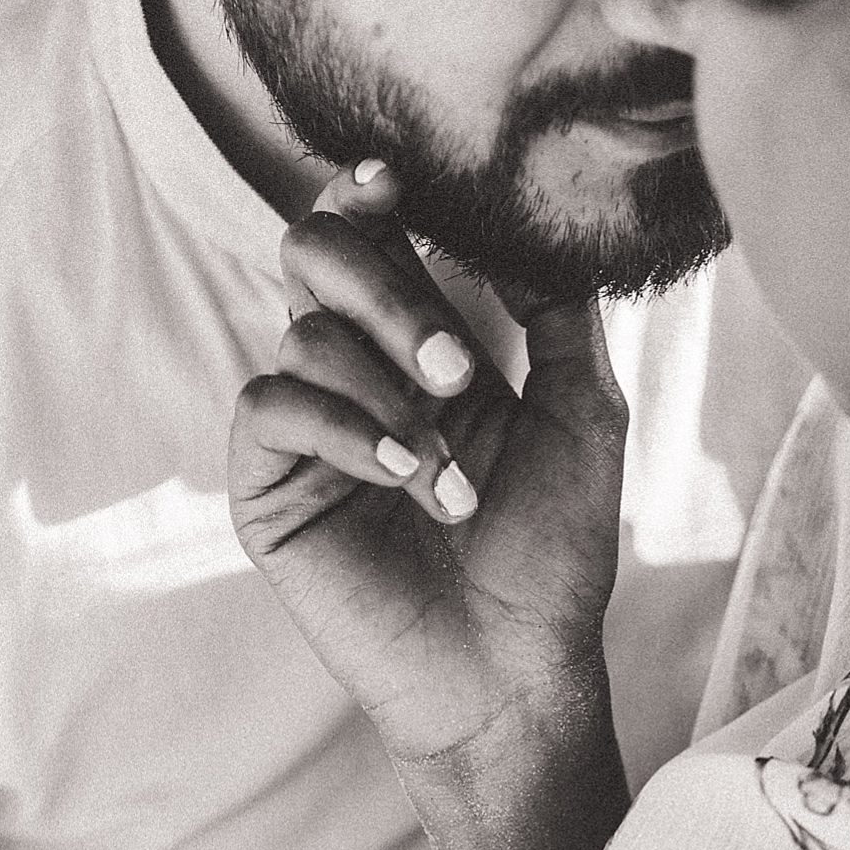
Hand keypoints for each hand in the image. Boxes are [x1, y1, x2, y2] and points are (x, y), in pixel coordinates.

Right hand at [229, 161, 628, 771]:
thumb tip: (518, 218)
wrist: (515, 671)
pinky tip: (402, 474)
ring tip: (450, 478)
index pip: (370, 235)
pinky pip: (268, 406)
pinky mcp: (267, 489)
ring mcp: (307, 429)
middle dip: (388, 293)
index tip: (394, 178)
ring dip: (390, 394)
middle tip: (459, 370)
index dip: (366, 194)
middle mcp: (355, 371)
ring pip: (303, 335)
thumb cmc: (555, 553)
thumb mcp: (582, 411)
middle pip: (312, 254)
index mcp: (421, 342)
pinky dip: (343, 427)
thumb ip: (554, 310)